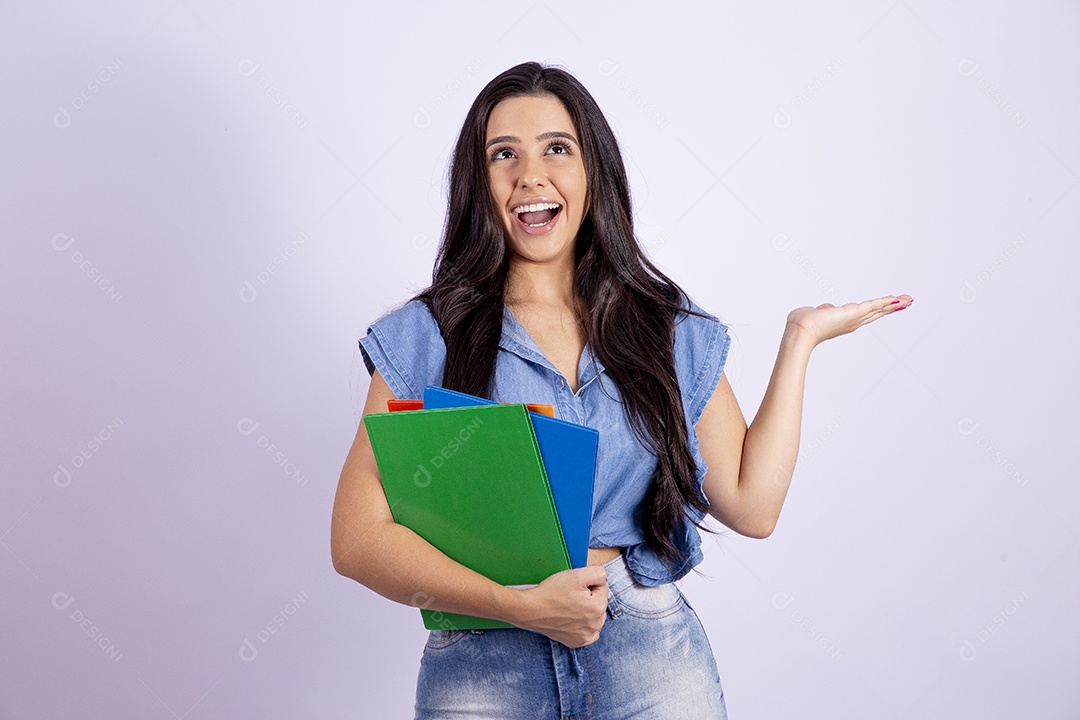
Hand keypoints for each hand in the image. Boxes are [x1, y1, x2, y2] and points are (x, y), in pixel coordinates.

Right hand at [513, 565, 608, 647]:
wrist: (530, 610)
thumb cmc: (551, 592)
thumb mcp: (577, 574)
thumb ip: (598, 573)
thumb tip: (604, 578)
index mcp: (599, 607)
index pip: (602, 586)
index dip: (588, 582)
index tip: (574, 586)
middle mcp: (596, 625)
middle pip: (599, 602)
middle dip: (589, 596)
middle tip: (570, 595)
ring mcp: (586, 636)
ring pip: (594, 616)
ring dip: (586, 610)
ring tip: (568, 605)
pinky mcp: (576, 642)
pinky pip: (587, 631)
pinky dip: (582, 625)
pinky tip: (571, 618)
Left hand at [786, 294, 912, 347]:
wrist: (800, 331)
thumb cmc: (802, 324)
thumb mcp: (816, 313)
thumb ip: (824, 310)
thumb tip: (826, 308)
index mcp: (845, 321)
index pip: (866, 314)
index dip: (879, 310)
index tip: (891, 306)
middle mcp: (852, 322)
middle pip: (878, 312)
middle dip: (893, 307)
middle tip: (908, 301)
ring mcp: (854, 318)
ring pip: (879, 309)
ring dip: (895, 303)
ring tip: (909, 299)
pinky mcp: (853, 313)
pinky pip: (873, 305)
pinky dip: (886, 302)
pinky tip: (898, 299)